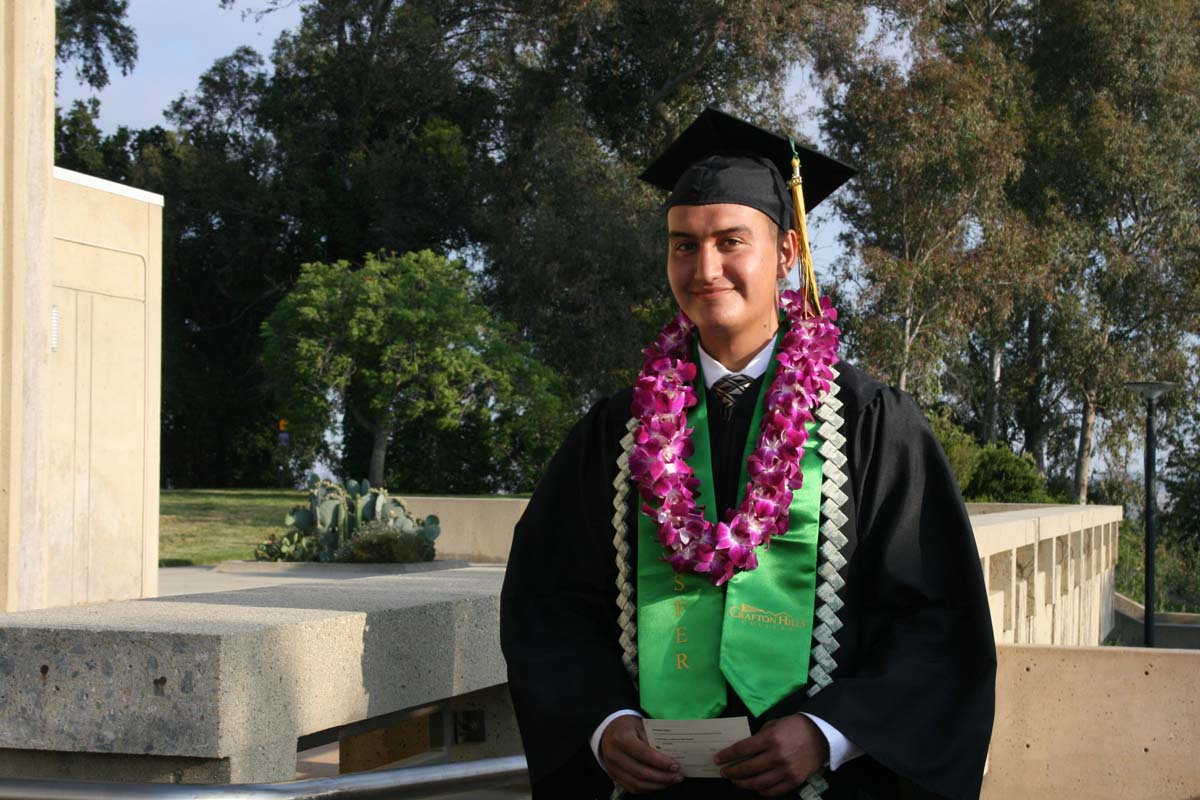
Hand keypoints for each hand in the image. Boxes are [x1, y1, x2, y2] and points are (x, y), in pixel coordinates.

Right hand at [600, 715, 682, 793]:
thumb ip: (653, 739)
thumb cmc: (628, 727)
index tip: (675, 765)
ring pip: (637, 784)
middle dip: (662, 777)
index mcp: (621, 738)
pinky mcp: (614, 777)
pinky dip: (648, 788)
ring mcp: (612, 768)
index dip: (660, 762)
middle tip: (678, 776)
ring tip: (671, 781)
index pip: (643, 753)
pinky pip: (632, 788)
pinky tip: (659, 784)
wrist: (608, 731)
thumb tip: (671, 755)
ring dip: (657, 785)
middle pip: (641, 772)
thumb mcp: (640, 725)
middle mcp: (614, 755)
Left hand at [714, 715, 828, 796]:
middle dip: (732, 772)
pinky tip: (755, 787)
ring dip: (744, 783)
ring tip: (736, 781)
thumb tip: (744, 749)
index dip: (727, 755)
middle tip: (724, 772)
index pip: (742, 749)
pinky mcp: (794, 780)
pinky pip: (774, 791)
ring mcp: (786, 770)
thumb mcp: (774, 724)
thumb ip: (759, 736)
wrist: (821, 735)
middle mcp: (777, 756)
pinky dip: (761, 791)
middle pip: (748, 768)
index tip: (718, 759)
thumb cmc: (795, 727)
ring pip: (759, 783)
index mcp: (770, 738)